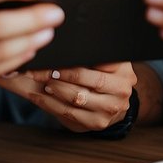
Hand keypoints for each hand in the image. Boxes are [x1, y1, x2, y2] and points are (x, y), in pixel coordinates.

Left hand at [0, 62, 135, 132]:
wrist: (112, 105)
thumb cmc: (102, 76)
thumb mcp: (102, 61)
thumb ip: (88, 53)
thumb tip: (60, 39)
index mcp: (123, 69)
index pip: (99, 59)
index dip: (75, 57)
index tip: (56, 53)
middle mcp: (121, 88)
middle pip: (88, 78)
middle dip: (61, 72)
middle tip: (40, 67)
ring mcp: (111, 108)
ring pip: (77, 97)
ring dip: (55, 88)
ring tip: (40, 79)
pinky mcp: (98, 123)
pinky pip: (70, 113)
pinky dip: (50, 104)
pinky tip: (38, 95)